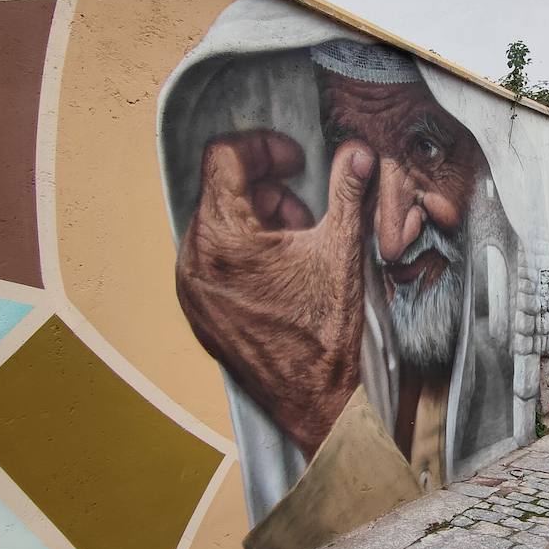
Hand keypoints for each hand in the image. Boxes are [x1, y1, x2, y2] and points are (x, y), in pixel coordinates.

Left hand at [176, 130, 376, 457]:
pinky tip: (280, 274)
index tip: (295, 161)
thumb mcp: (342, 251)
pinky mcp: (196, 310)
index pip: (223, 157)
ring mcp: (190, 288)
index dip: (263, 146)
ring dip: (259, 221)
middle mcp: (193, 260)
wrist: (314, 402)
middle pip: (222, 191)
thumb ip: (347, 191)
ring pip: (217, 225)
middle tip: (306, 215)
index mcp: (222, 239)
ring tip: (298, 247)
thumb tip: (359, 152)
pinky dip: (244, 251)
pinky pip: (212, 259)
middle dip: (268, 190)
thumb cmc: (326, 332)